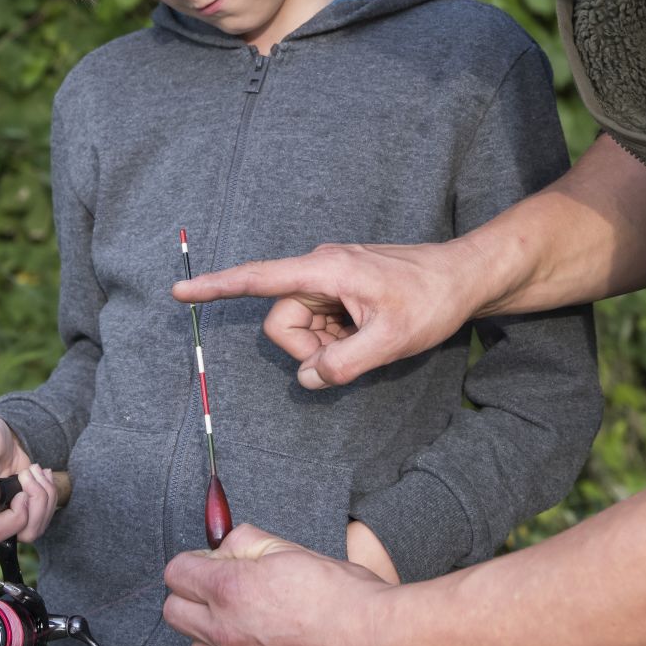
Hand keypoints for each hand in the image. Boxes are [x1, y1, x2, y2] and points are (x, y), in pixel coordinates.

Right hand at [0, 416, 58, 545]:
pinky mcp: (20, 519)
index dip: (16, 517)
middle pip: (20, 534)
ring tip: (36, 470)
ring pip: (34, 529)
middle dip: (36, 502)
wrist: (0, 441)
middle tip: (30, 473)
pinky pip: (41, 521)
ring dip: (44, 497)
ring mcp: (3, 524)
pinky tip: (42, 476)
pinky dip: (49, 497)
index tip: (21, 492)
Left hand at [162, 523, 397, 645]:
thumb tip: (225, 545)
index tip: (208, 566)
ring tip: (251, 628)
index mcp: (231, 591)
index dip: (193, 565)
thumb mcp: (294, 550)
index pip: (175, 574)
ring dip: (214, 637)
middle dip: (193, 599)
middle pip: (174, 614)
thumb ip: (248, 543)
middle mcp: (227, 636)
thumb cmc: (347, 597)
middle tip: (223, 594)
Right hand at [171, 241, 485, 388]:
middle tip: (353, 351)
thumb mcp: (390, 342)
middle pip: (282, 320)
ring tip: (368, 338)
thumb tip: (308, 378)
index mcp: (326, 270)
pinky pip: (320, 320)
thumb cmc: (432, 300)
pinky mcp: (340, 286)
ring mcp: (331, 277)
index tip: (180, 292)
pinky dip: (337, 336)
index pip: (258, 280)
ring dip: (326, 343)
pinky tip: (368, 332)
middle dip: (307, 347)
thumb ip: (342, 364)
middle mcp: (321, 267)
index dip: (216, 288)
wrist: (465, 276)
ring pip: (301, 324)